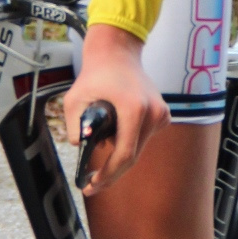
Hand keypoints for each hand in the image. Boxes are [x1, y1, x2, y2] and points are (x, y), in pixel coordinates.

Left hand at [63, 24, 168, 193]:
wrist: (117, 54)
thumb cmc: (96, 74)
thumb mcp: (74, 100)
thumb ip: (75, 127)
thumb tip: (82, 148)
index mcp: (134, 109)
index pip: (125, 154)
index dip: (109, 174)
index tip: (92, 184)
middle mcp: (153, 113)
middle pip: (133, 156)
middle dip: (112, 172)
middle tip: (92, 184)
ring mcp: (161, 114)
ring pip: (138, 148)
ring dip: (119, 153)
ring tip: (100, 139)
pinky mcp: (162, 115)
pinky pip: (143, 138)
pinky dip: (128, 141)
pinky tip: (115, 129)